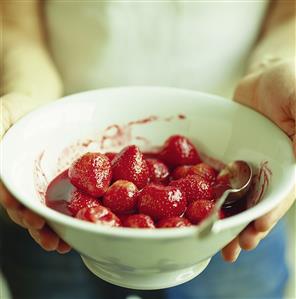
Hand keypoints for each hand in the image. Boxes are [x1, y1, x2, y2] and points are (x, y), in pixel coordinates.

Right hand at [1, 93, 70, 253]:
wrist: (34, 105)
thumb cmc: (12, 110)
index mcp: (6, 174)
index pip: (10, 196)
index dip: (20, 210)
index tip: (34, 220)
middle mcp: (22, 183)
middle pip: (27, 210)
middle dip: (39, 229)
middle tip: (53, 244)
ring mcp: (39, 183)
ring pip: (46, 209)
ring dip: (55, 228)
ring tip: (66, 245)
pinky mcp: (58, 179)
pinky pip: (65, 195)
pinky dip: (71, 210)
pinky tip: (81, 222)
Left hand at [221, 59, 295, 261]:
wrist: (264, 77)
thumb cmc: (291, 83)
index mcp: (290, 164)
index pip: (280, 195)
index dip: (269, 213)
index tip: (255, 230)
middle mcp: (269, 171)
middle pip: (256, 205)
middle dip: (244, 227)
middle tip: (231, 250)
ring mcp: (247, 166)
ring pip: (237, 198)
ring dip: (227, 220)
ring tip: (215, 243)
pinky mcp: (228, 159)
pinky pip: (217, 179)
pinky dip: (210, 196)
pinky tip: (199, 209)